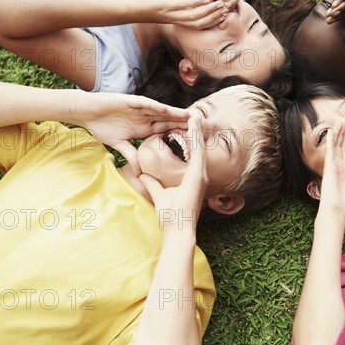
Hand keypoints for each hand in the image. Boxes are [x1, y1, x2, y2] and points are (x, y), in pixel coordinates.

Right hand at [71, 92, 189, 174]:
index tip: (195, 142)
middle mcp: (146, 117)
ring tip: (191, 115)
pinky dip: (157, 107)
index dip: (180, 135)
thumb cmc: (101, 127)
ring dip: (176, 113)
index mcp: (146, 128)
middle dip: (185, 123)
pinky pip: (147, 105)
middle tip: (202, 126)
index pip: (167, 132)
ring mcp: (140, 109)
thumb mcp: (119, 145)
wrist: (86, 113)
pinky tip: (168, 110)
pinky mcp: (132, 102)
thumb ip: (131, 156)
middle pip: (170, 120)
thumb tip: (139, 173)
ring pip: (162, 111)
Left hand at [130, 0, 226, 29]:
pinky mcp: (167, 7)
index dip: (212, 20)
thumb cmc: (151, 3)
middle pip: (201, 23)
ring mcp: (173, 15)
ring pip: (196, 16)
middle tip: (226, 10)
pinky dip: (196, 3)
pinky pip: (184, 6)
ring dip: (209, 11)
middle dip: (214, 17)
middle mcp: (178, 20)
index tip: (222, 14)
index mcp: (180, 20)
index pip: (200, 24)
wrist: (134, 8)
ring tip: (219, 4)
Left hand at [139, 114, 207, 232]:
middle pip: (198, 147)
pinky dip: (196, 138)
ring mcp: (200, 175)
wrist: (178, 231)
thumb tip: (144, 174)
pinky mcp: (198, 176)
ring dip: (198, 130)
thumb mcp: (159, 195)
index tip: (188, 124)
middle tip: (195, 113)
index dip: (190, 138)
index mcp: (192, 178)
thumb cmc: (171, 217)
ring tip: (196, 114)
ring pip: (200, 146)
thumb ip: (153, 183)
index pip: (192, 153)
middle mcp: (199, 174)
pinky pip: (198, 152)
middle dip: (196, 130)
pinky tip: (194, 125)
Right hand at [318, 120, 344, 221]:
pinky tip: (332, 130)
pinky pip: (331, 151)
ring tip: (340, 121)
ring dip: (338, 133)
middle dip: (343, 133)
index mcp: (344, 172)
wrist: (338, 212)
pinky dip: (332, 140)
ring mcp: (332, 166)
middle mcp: (337, 167)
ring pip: (336, 146)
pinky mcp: (329, 167)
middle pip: (340, 146)